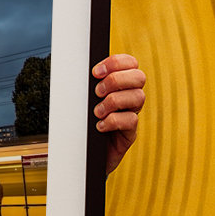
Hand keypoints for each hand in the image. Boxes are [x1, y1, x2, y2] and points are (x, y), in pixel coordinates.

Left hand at [92, 53, 145, 174]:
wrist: (83, 153)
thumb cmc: (82, 122)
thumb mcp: (84, 100)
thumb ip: (87, 84)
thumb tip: (76, 69)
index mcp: (120, 84)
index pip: (130, 63)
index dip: (116, 62)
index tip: (95, 72)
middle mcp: (130, 97)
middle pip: (139, 77)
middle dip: (116, 80)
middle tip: (97, 92)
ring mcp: (131, 114)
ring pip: (138, 97)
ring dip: (113, 101)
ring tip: (97, 112)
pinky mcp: (130, 133)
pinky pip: (131, 120)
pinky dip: (113, 121)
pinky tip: (99, 126)